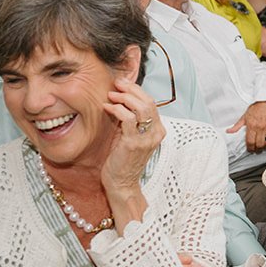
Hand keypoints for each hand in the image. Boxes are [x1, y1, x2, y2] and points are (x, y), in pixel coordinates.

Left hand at [100, 77, 161, 215]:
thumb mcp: (130, 135)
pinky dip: (116, 109)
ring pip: (141, 107)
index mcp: (158, 130)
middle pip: (148, 102)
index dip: (136, 90)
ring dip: (124, 97)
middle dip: (131, 89)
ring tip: (111, 95)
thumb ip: (131, 119)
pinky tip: (107, 107)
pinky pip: (127, 118)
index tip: (122, 84)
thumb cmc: (123, 159)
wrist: (122, 183)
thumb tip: (121, 97)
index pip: (151, 103)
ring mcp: (147, 139)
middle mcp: (156, 133)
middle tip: (116, 84)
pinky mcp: (134, 143)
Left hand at [231, 100, 265, 152]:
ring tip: (264, 143)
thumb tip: (229, 131)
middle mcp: (260, 127)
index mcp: (251, 125)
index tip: (250, 149)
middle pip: (259, 144)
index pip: (250, 142)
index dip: (250, 148)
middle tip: (257, 148)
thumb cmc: (257, 107)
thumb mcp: (245, 116)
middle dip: (257, 148)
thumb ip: (237, 126)